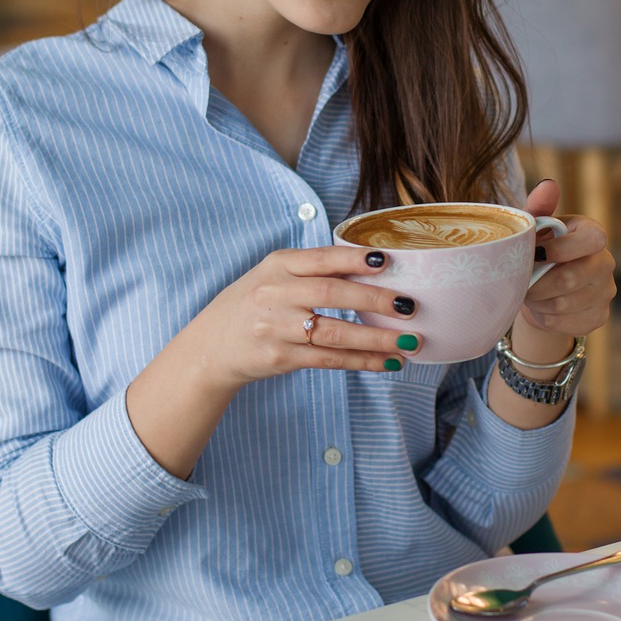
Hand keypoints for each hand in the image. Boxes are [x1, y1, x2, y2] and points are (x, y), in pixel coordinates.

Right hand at [189, 245, 419, 390]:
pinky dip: (362, 362)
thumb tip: (373, 267)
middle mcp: (275, 293)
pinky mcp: (281, 358)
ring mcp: (277, 327)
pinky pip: (329, 360)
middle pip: (332, 294)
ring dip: (376, 339)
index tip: (386, 261)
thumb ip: (313, 269)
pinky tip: (387, 362)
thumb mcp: (274, 274)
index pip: (321, 258)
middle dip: (375, 301)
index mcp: (277, 265)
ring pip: (335, 333)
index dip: (354, 259)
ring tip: (409, 342)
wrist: (211, 345)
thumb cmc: (254, 303)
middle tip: (409, 306)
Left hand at [519, 179, 615, 338]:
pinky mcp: (599, 317)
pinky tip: (541, 308)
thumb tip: (548, 185)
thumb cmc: (537, 250)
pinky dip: (546, 319)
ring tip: (529, 294)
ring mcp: (606, 291)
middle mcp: (606, 261)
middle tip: (521, 283)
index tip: (536, 254)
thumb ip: (538, 207)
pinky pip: (567, 324)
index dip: (561, 249)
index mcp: (592, 233)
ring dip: (538, 302)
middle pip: (572, 279)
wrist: (540, 288)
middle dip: (538, 284)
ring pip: (566, 304)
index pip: (592, 239)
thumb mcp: (534, 228)